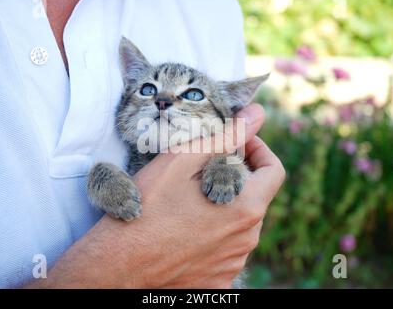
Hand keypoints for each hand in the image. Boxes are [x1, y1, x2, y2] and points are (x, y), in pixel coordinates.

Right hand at [27, 104, 284, 287]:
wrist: (118, 265)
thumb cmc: (146, 208)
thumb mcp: (181, 162)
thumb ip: (225, 136)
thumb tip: (256, 113)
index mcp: (245, 208)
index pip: (274, 171)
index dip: (259, 150)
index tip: (237, 143)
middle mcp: (246, 239)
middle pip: (253, 197)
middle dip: (234, 178)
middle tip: (200, 171)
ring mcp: (233, 263)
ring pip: (238, 225)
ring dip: (222, 207)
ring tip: (186, 204)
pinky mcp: (218, 280)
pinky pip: (224, 251)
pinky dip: (211, 236)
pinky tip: (184, 231)